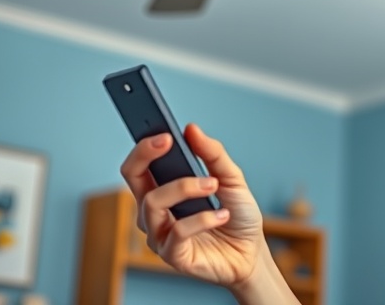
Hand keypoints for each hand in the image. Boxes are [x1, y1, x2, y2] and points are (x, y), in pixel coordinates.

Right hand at [120, 123, 264, 286]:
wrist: (252, 252)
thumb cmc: (237, 215)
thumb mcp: (231, 177)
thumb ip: (212, 153)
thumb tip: (190, 129)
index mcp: (163, 188)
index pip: (138, 164)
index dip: (143, 146)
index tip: (164, 133)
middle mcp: (154, 210)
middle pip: (132, 177)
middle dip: (146, 154)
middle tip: (169, 142)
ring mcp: (160, 233)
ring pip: (154, 202)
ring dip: (185, 188)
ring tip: (213, 185)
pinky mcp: (172, 255)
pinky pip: (177, 232)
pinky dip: (202, 219)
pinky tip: (221, 214)